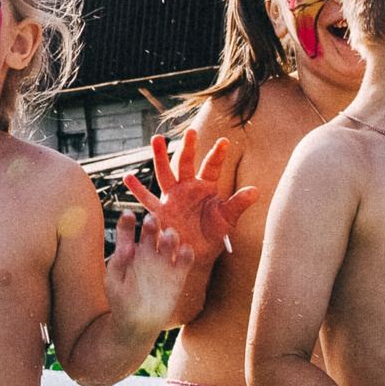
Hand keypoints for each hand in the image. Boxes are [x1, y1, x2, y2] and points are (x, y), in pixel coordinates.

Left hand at [101, 209, 196, 333]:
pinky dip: (187, 254)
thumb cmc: (120, 299)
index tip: (128, 215)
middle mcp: (148, 251)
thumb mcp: (114, 279)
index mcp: (129, 250)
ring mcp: (164, 262)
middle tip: (151, 219)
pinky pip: (185, 260)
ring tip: (168, 236)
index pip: (128, 230)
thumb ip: (118, 260)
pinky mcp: (178, 274)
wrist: (137, 323)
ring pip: (170, 242)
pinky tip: (184, 251)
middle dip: (152, 225)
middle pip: (151, 232)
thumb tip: (124, 245)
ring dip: (171, 237)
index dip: (128, 222)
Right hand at [123, 130, 258, 272]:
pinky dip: (137, 189)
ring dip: (161, 156)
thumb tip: (256, 191)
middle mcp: (188, 187)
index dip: (218, 154)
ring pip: (165, 173)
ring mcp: (172, 197)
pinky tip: (128, 177)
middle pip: (186, 163)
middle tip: (191, 131)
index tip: (224, 141)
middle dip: (189, 147)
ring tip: (157, 139)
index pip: (212, 166)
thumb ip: (238, 204)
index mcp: (206, 186)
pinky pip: (147, 199)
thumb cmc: (214, 234)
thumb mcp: (228, 219)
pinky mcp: (161, 211)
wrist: (197, 253)